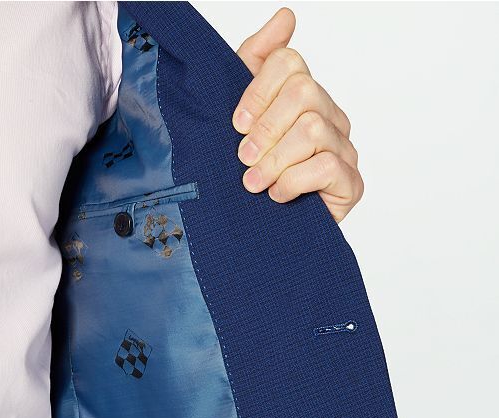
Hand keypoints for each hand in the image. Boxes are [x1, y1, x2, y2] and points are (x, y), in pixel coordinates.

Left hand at [234, 8, 362, 222]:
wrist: (265, 227)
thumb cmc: (255, 170)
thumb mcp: (245, 117)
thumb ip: (258, 62)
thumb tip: (286, 16)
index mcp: (305, 96)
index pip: (290, 63)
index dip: (257, 91)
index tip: (236, 125)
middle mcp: (330, 115)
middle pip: (304, 92)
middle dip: (265, 129)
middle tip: (243, 158)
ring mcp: (345, 148)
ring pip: (313, 130)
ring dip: (274, 160)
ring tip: (254, 183)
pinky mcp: (351, 183)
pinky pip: (327, 167)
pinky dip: (293, 182)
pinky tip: (278, 196)